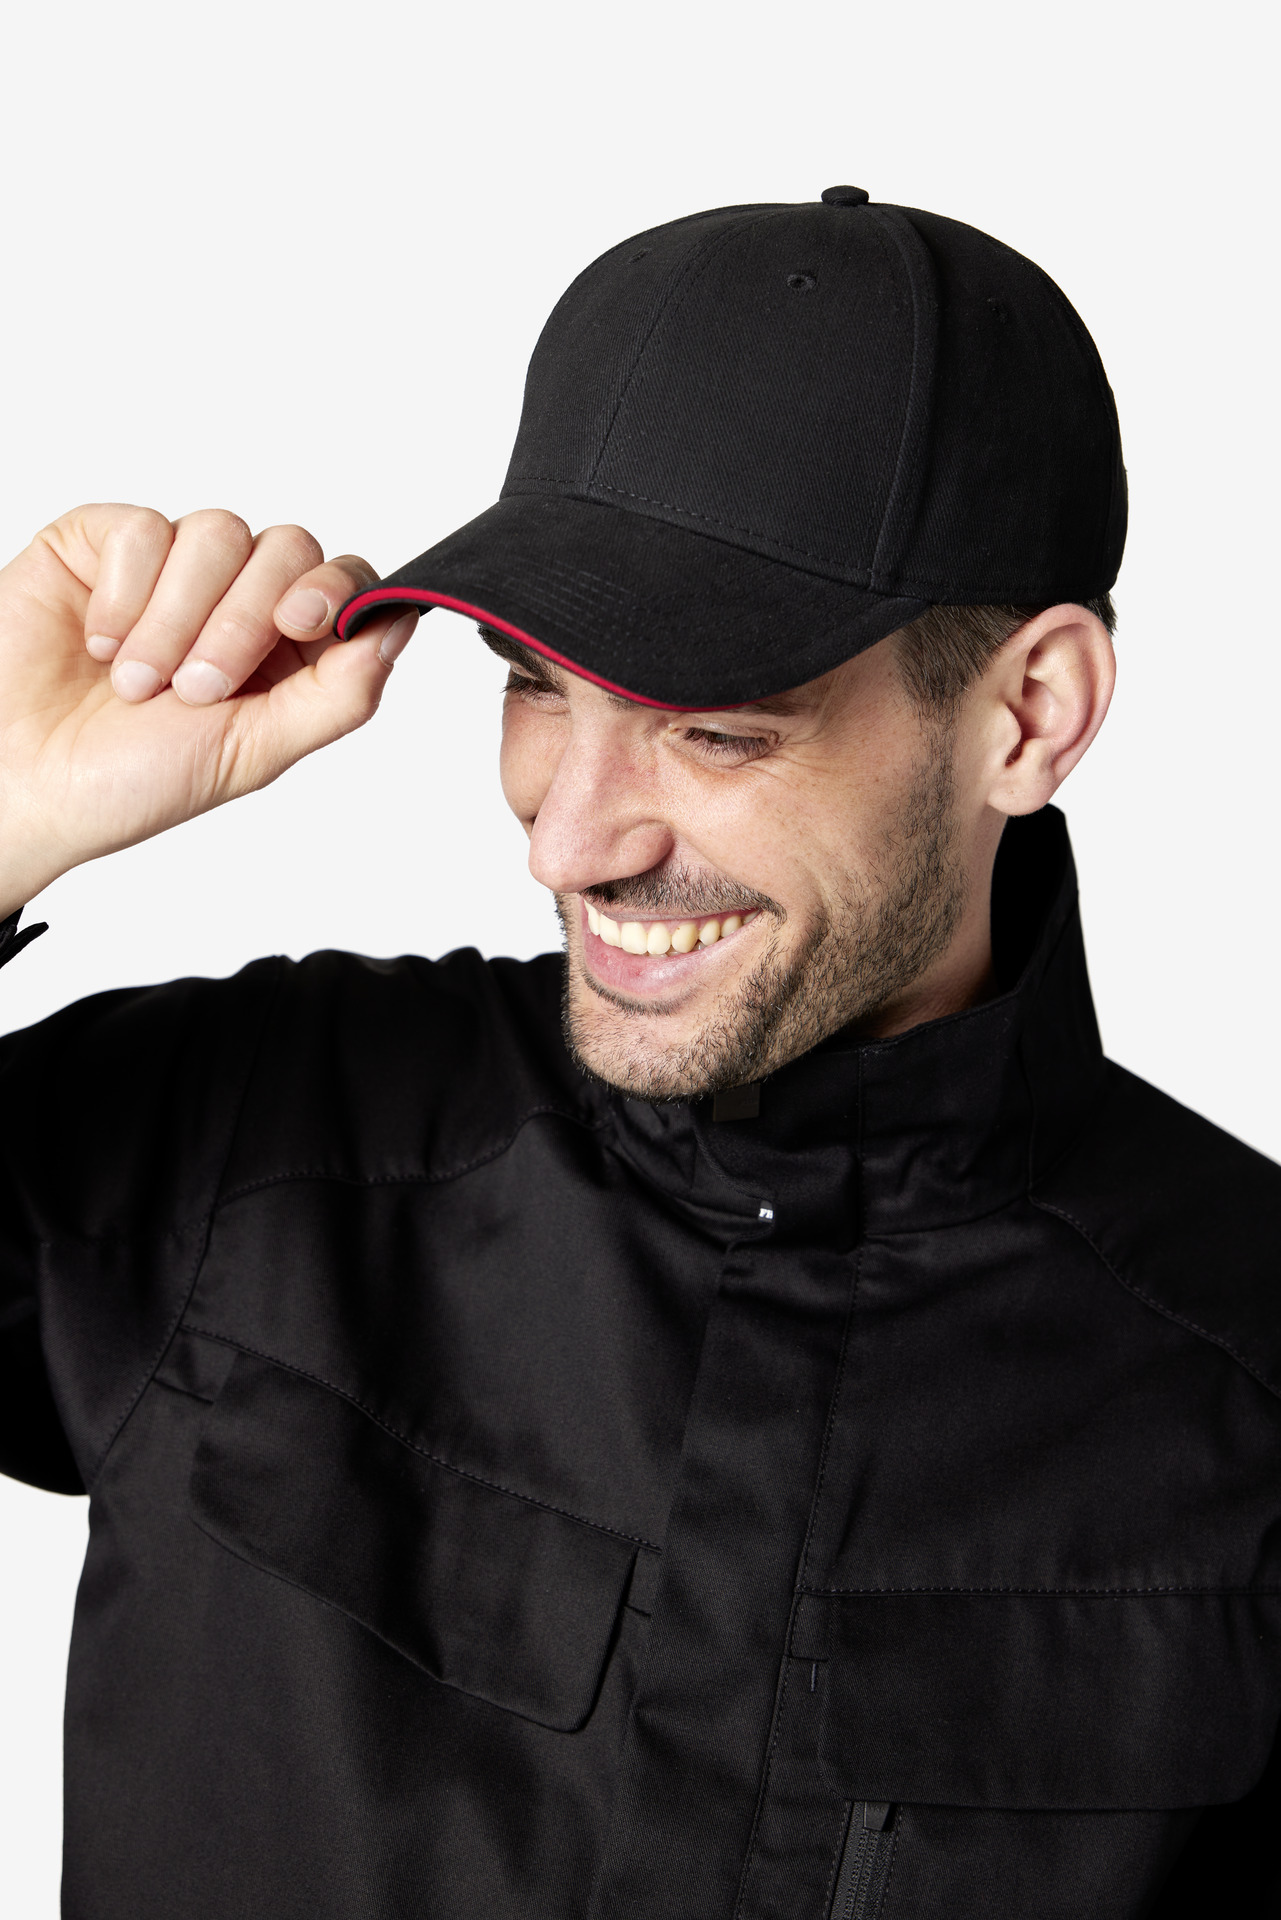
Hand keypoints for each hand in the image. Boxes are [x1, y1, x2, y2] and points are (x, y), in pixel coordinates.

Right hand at [0, 503, 415, 916]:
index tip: (299, 622)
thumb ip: (339, 694)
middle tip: (194, 688)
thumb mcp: (254, 751)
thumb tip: (400, 626)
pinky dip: (125, 592)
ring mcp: (169, 570)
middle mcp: (232, 602)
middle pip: (286, 547)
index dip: (330, 591)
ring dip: (179, 616)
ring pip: (217, 533)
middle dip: (242, 620)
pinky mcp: (103, 545)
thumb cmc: (127, 783)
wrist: (19, 781)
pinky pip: (144, 528)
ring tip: (137, 681)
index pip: (340, 584)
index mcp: (281, 653)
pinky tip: (99, 643)